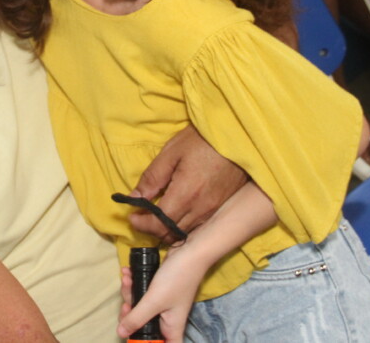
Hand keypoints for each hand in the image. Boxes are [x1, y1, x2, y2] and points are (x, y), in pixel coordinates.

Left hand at [117, 242, 206, 342]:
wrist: (188, 252)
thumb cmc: (176, 280)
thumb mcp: (154, 301)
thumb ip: (136, 318)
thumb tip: (121, 333)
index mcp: (170, 329)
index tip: (132, 334)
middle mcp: (166, 320)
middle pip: (142, 327)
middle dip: (129, 314)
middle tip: (125, 304)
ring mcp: (161, 304)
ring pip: (139, 307)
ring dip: (129, 293)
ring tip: (127, 279)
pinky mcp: (157, 291)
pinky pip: (141, 292)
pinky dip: (133, 284)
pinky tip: (128, 273)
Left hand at [129, 125, 247, 243]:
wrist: (238, 135)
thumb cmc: (202, 139)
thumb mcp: (171, 152)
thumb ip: (152, 178)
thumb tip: (135, 198)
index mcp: (186, 195)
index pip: (159, 224)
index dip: (142, 224)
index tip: (131, 215)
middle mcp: (201, 209)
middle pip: (172, 234)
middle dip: (152, 229)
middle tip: (141, 216)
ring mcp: (213, 210)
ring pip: (185, 232)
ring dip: (167, 229)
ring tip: (156, 215)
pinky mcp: (221, 206)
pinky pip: (198, 225)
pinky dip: (182, 225)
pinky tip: (176, 212)